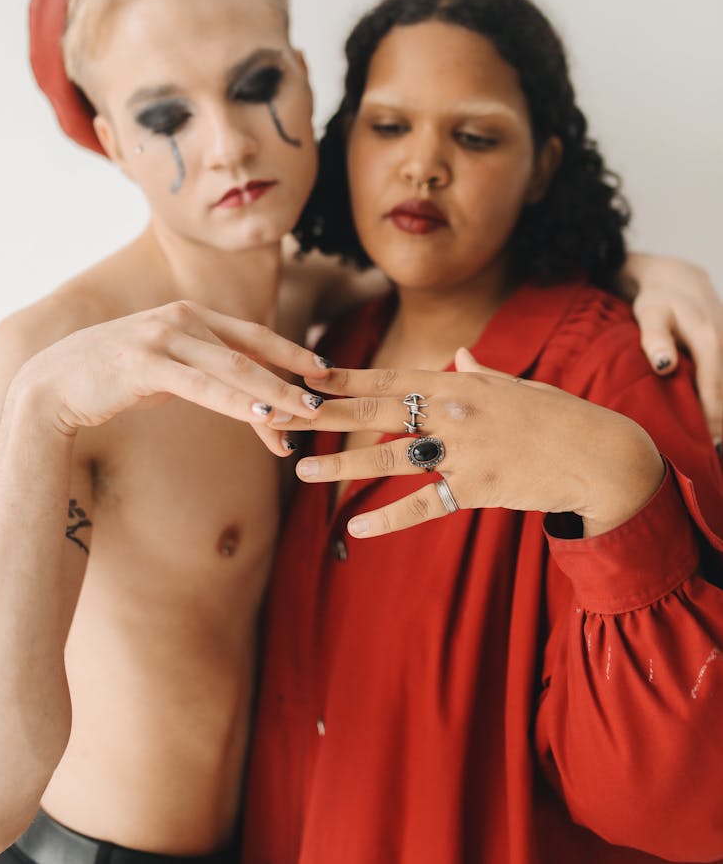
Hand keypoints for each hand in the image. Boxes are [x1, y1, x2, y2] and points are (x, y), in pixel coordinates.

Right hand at [10, 301, 328, 455]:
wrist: (51, 385)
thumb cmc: (113, 379)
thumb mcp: (166, 370)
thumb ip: (204, 373)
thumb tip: (246, 397)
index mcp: (189, 316)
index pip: (252, 334)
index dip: (290, 351)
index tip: (323, 368)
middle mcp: (180, 319)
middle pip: (250, 350)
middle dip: (291, 375)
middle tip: (325, 396)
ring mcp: (161, 337)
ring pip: (232, 367)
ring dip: (272, 392)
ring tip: (303, 412)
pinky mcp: (144, 363)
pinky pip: (201, 385)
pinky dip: (234, 400)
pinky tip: (260, 414)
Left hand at [291, 350, 663, 537]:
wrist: (601, 452)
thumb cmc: (557, 416)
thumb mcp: (516, 386)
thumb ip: (480, 372)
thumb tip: (460, 354)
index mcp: (460, 382)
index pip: (390, 376)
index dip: (344, 377)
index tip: (305, 375)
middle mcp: (456, 410)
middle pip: (378, 411)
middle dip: (325, 413)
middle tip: (281, 415)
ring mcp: (466, 449)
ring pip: (392, 456)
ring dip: (342, 463)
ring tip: (301, 471)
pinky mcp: (479, 487)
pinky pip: (426, 504)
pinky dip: (391, 517)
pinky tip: (357, 526)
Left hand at [621, 253, 722, 445]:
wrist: (676, 278)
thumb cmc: (658, 300)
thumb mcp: (649, 314)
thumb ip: (655, 338)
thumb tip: (664, 366)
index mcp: (709, 340)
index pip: (714, 387)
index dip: (714, 418)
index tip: (711, 446)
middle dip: (722, 422)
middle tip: (712, 455)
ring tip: (714, 445)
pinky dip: (721, 397)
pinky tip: (716, 423)